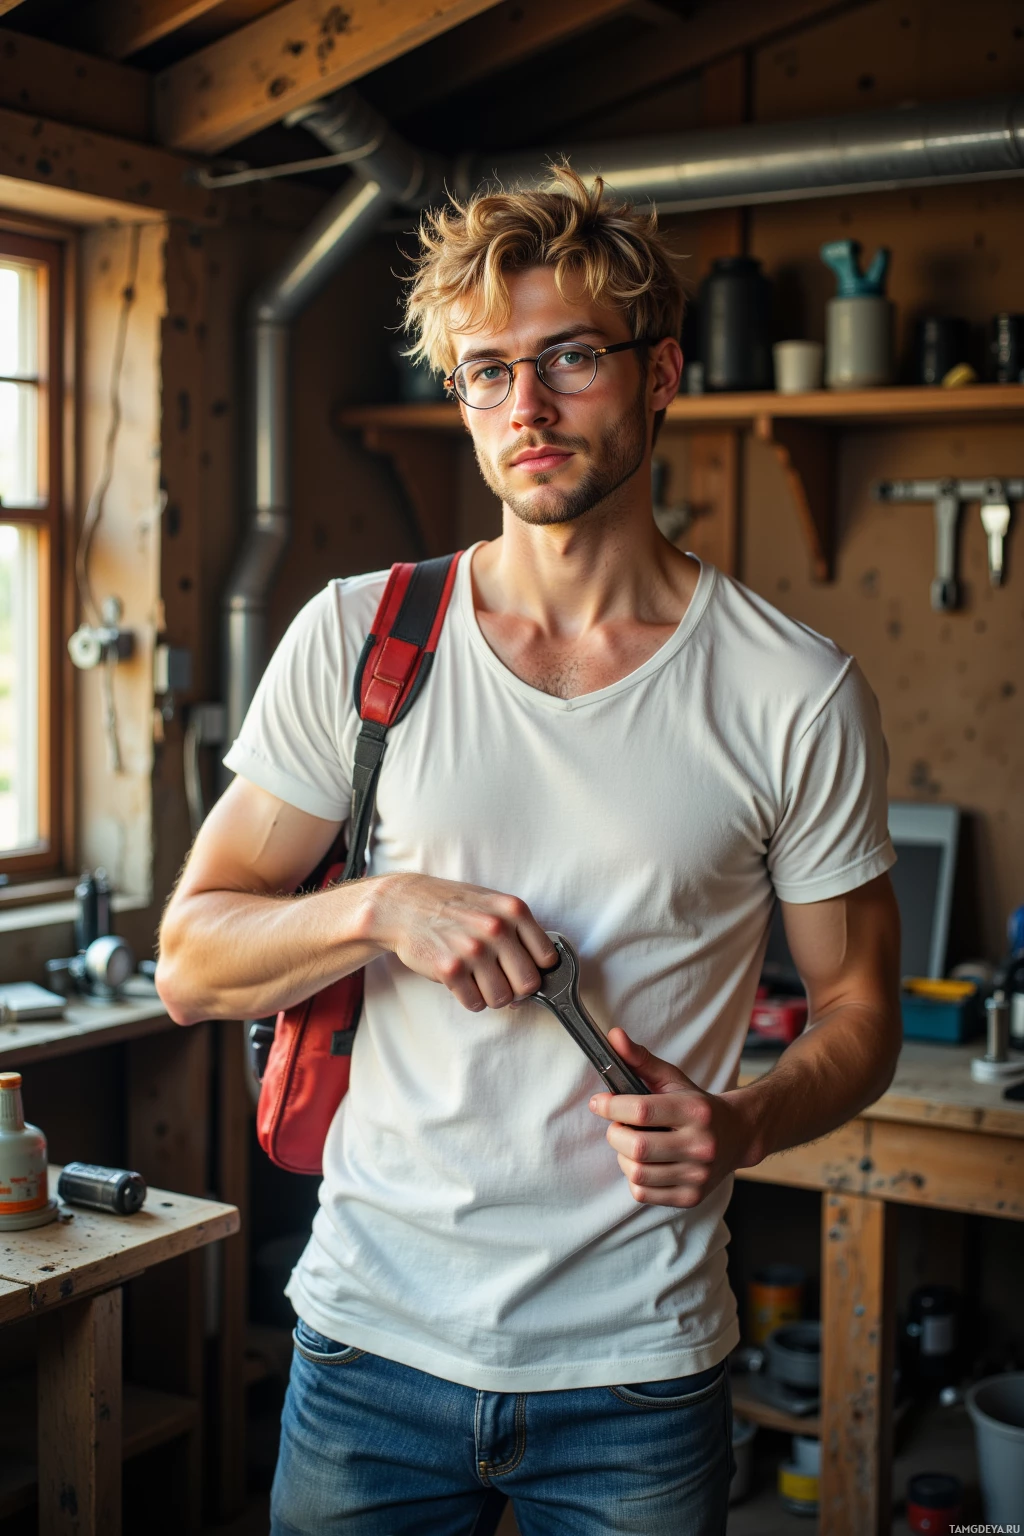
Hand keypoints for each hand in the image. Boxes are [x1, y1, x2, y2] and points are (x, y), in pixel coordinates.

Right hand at [366, 873, 557, 1012]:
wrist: (405, 904)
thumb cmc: (453, 906)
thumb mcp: (493, 904)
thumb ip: (519, 930)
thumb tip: (542, 970)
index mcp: (514, 911)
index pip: (548, 959)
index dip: (537, 970)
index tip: (523, 971)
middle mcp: (497, 929)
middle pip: (529, 984)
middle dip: (516, 990)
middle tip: (501, 981)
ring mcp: (473, 949)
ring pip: (502, 998)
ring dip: (491, 996)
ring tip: (477, 980)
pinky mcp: (449, 969)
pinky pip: (475, 1003)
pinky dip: (469, 999)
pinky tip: (461, 981)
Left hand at [588, 1028, 756, 1207]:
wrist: (738, 1135)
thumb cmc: (697, 1105)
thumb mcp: (673, 1079)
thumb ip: (641, 1059)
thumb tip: (613, 1036)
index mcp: (694, 1110)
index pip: (642, 1110)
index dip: (611, 1106)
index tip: (598, 1102)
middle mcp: (700, 1144)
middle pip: (637, 1147)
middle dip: (615, 1134)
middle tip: (618, 1125)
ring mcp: (698, 1174)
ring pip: (637, 1173)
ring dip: (623, 1157)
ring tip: (632, 1144)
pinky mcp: (692, 1196)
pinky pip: (643, 1193)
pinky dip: (634, 1178)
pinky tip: (644, 1163)